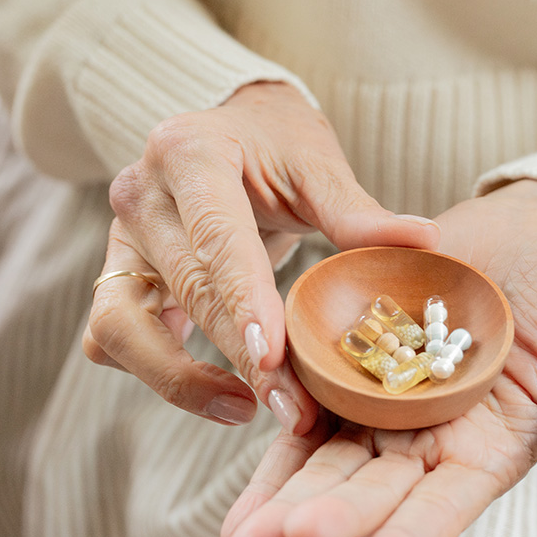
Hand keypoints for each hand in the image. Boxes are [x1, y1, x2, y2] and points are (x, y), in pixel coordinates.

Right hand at [84, 82, 439, 430]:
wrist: (229, 129)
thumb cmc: (276, 143)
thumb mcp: (317, 164)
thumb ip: (358, 212)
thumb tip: (425, 242)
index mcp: (188, 152)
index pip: (215, 235)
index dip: (243, 299)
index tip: (275, 356)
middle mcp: (139, 194)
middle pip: (185, 289)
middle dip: (241, 355)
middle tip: (297, 407)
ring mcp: (118, 239)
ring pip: (121, 327)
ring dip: (179, 379)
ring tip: (249, 407)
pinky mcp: (116, 277)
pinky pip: (112, 340)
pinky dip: (157, 372)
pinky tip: (221, 392)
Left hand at [221, 180, 536, 536]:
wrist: (533, 235)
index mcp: (483, 455)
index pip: (439, 511)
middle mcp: (426, 440)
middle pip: (367, 488)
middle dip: (320, 518)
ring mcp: (384, 399)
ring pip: (325, 452)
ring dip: (280, 494)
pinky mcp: (352, 352)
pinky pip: (307, 384)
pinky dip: (276, 407)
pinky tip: (240, 429)